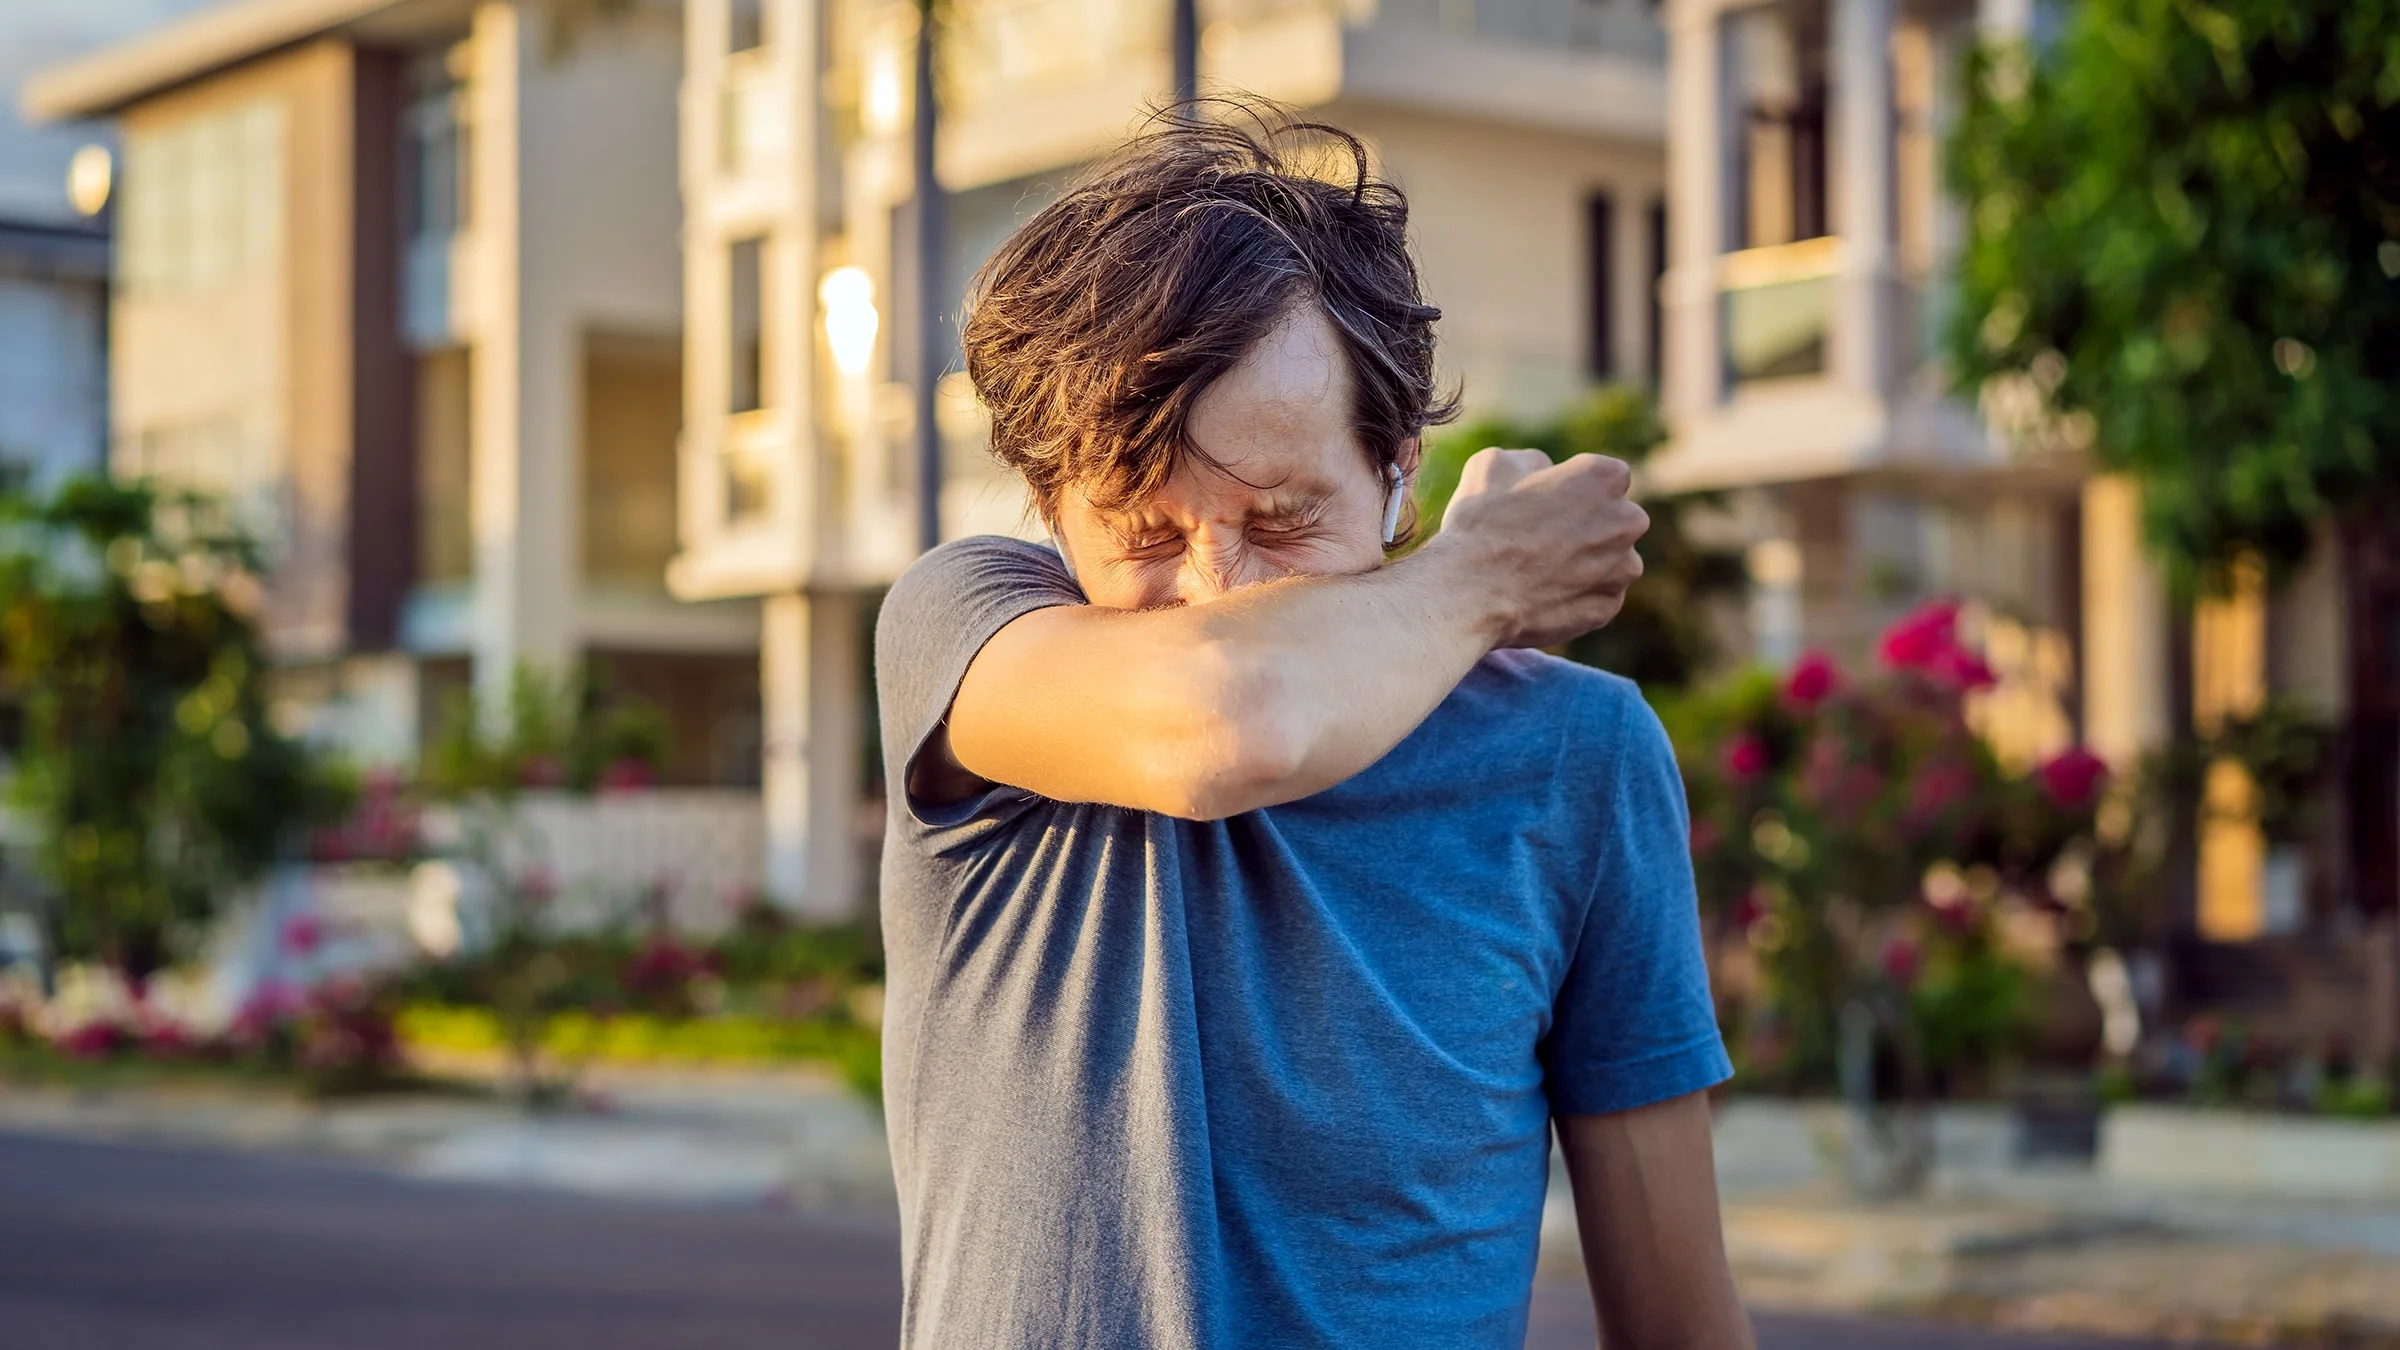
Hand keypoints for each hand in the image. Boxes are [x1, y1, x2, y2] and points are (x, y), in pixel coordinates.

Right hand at [1427, 447, 1648, 649]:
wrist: (1471, 594)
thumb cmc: (1481, 524)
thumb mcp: (1494, 464)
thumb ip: (1532, 461)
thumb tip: (1542, 470)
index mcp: (1605, 477)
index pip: (1604, 476)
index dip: (1573, 488)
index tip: (1545, 503)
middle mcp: (1627, 521)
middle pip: (1614, 518)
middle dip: (1587, 525)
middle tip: (1542, 537)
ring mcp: (1622, 568)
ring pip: (1610, 559)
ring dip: (1586, 561)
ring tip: (1540, 570)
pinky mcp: (1609, 606)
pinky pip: (1598, 596)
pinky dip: (1576, 595)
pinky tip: (1542, 595)